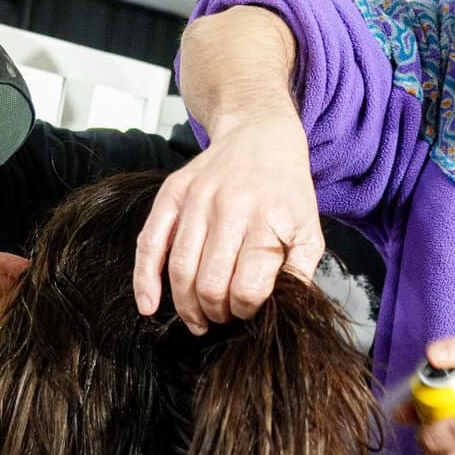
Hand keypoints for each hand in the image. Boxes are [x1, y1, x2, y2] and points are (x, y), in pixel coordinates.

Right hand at [132, 112, 321, 334]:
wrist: (259, 136)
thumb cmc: (286, 191)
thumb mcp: (309, 230)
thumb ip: (300, 273)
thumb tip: (284, 310)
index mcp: (267, 222)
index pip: (248, 289)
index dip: (245, 311)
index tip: (247, 312)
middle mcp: (230, 209)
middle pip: (211, 284)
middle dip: (216, 313)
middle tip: (222, 318)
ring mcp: (197, 200)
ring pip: (180, 270)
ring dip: (187, 306)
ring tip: (198, 319)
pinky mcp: (172, 194)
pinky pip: (149, 243)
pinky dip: (145, 279)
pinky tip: (149, 305)